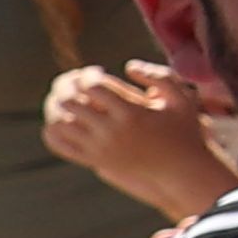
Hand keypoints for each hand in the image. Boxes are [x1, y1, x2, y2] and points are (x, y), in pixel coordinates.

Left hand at [39, 62, 237, 221]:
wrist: (180, 171)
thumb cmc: (183, 130)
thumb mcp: (183, 99)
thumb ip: (160, 76)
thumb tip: (128, 66)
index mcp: (131, 113)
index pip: (92, 86)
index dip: (88, 74)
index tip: (97, 72)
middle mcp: (111, 132)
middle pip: (70, 102)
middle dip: (69, 86)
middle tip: (78, 82)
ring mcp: (100, 148)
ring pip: (60, 122)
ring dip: (59, 106)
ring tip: (71, 98)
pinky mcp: (95, 159)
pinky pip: (60, 143)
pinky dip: (54, 129)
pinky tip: (66, 119)